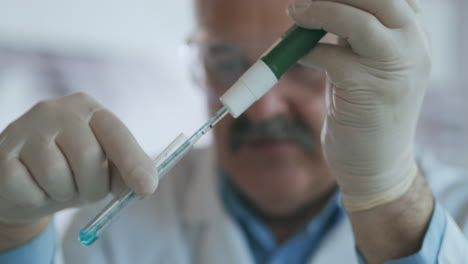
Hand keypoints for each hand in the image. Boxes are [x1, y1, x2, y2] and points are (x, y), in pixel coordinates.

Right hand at [0, 93, 157, 249]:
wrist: (23, 181)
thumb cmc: (73, 172)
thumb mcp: (103, 169)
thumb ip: (125, 172)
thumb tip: (145, 184)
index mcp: (90, 110)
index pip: (115, 132)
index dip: (133, 161)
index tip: (147, 188)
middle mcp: (56, 111)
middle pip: (87, 156)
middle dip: (94, 186)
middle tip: (89, 191)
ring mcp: (25, 129)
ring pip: (55, 175)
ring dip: (64, 193)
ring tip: (59, 186)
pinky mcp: (2, 155)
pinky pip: (28, 191)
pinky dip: (37, 200)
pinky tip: (32, 186)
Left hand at [288, 0, 430, 210]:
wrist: (377, 166)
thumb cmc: (367, 113)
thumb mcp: (368, 66)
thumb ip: (355, 36)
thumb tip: (320, 6)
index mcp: (414, 38)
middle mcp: (413, 48)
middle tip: (302, 2)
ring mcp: (393, 70)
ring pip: (356, 21)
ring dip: (318, 11)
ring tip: (295, 13)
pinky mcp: (366, 90)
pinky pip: (328, 56)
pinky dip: (305, 51)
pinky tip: (296, 57)